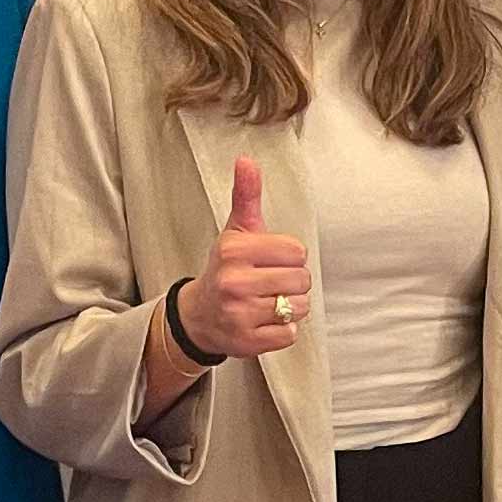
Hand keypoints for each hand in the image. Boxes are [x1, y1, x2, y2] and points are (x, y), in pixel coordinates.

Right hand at [185, 159, 310, 358]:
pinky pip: (289, 334)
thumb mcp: (236, 231)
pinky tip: (263, 321)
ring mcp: (240, 314)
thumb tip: (246, 160)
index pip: (297, 251)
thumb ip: (246, 196)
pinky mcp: (247, 341)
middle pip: (302, 280)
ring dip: (289, 307)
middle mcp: (235, 281)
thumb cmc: (226, 269)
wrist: (199, 315)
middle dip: (292, 283)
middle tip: (269, 284)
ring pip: (299, 308)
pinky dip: (282, 331)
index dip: (289, 257)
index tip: (270, 261)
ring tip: (266, 302)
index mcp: (235, 250)